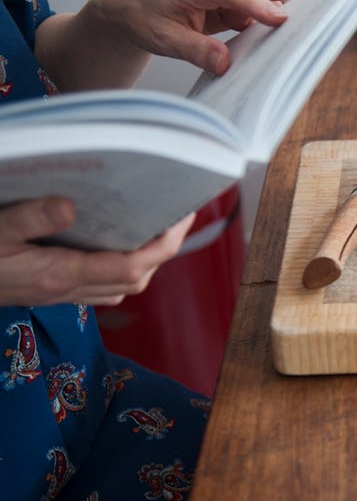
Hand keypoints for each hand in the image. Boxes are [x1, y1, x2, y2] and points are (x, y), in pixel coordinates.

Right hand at [0, 197, 194, 306]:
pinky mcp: (51, 293)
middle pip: (136, 278)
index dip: (165, 243)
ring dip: (145, 261)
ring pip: (121, 286)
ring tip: (154, 227)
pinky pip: (101, 288)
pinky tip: (116, 247)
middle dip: (163, 250)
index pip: (133, 264)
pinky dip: (120, 269)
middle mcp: (69, 289)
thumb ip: (29, 218)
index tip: (183, 216)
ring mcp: (61, 295)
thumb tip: (72, 205)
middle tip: (176, 215)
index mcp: (61, 273)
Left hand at [98, 0, 304, 74]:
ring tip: (294, 44)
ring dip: (290, 15)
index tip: (282, 22)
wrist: (137, 4)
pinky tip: (278, 46)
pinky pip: (270, 8)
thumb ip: (195, 50)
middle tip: (304, 34)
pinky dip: (279, 24)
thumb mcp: (163, 38)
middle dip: (295, 2)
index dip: (262, 5)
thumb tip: (225, 64)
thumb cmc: (146, 16)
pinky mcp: (243, 2)